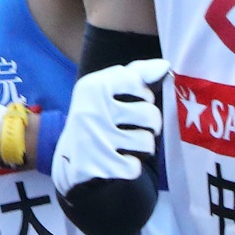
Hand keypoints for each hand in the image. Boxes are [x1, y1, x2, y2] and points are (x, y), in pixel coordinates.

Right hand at [54, 56, 169, 192]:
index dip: (143, 95)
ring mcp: (96, 139)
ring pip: (146, 142)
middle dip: (149, 124)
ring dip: (142, 147)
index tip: (131, 102)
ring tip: (127, 146)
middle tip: (133, 128)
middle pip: (149, 114)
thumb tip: (165, 65)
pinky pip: (135, 167)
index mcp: (93, 86)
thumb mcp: (106, 91)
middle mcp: (93, 110)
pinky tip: (117, 163)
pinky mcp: (101, 167)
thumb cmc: (96, 121)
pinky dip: (130, 168)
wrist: (69, 163)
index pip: (138, 82)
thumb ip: (136, 74)